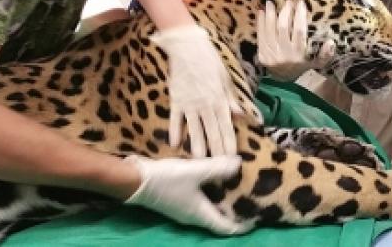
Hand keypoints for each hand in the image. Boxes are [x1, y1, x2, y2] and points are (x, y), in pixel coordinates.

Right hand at [124, 155, 245, 233]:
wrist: (134, 180)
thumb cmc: (167, 179)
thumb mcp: (195, 171)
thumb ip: (218, 168)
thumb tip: (239, 164)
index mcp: (200, 214)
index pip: (225, 228)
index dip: (242, 226)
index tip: (257, 219)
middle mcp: (193, 216)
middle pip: (218, 220)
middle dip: (234, 213)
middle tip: (251, 201)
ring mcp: (184, 209)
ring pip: (209, 210)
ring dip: (223, 203)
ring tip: (237, 189)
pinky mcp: (177, 200)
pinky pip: (201, 201)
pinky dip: (212, 195)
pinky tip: (215, 180)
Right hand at [152, 25, 241, 157]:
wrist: (189, 48)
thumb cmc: (210, 62)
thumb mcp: (226, 80)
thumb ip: (231, 100)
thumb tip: (241, 116)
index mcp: (220, 100)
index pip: (226, 126)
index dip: (229, 142)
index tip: (232, 157)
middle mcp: (206, 105)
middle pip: (212, 131)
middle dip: (216, 149)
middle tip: (218, 166)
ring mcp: (190, 104)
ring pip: (194, 129)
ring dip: (197, 145)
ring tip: (200, 161)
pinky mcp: (176, 100)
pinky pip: (175, 119)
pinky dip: (175, 131)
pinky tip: (174, 144)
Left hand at [258, 0, 335, 80]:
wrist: (282, 79)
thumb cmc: (301, 66)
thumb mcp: (316, 63)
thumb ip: (325, 54)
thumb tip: (331, 42)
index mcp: (299, 54)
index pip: (299, 31)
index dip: (300, 16)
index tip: (301, 3)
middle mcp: (285, 53)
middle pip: (283, 28)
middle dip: (285, 12)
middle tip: (288, 1)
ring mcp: (272, 53)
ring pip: (270, 30)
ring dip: (270, 14)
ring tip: (271, 2)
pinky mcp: (262, 53)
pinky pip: (260, 35)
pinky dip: (260, 23)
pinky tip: (261, 12)